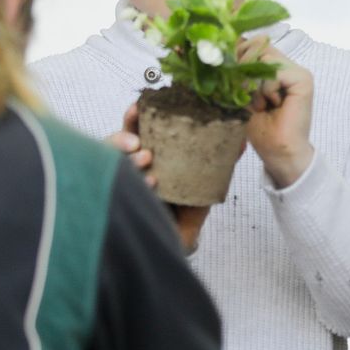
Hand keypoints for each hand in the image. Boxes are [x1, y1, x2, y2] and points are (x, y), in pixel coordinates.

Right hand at [108, 102, 210, 253]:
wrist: (179, 242)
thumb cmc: (186, 210)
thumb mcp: (202, 184)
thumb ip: (218, 164)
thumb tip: (239, 142)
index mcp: (145, 156)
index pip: (133, 132)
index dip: (132, 118)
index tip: (136, 107)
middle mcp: (128, 168)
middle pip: (113, 146)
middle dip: (122, 138)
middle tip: (137, 143)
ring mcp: (121, 185)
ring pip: (110, 166)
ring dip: (126, 160)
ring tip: (145, 160)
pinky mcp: (118, 202)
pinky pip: (116, 190)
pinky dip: (133, 183)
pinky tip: (150, 184)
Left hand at [241, 38, 313, 187]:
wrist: (278, 152)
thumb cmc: (260, 128)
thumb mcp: (240, 93)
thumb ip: (237, 71)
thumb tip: (223, 47)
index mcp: (273, 66)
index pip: (250, 44)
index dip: (236, 59)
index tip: (236, 86)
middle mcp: (286, 64)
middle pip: (256, 46)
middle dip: (244, 72)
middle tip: (251, 99)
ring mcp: (297, 70)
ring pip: (263, 56)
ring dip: (256, 83)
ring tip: (262, 104)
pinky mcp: (303, 79)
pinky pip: (275, 70)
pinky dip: (267, 88)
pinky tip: (272, 104)